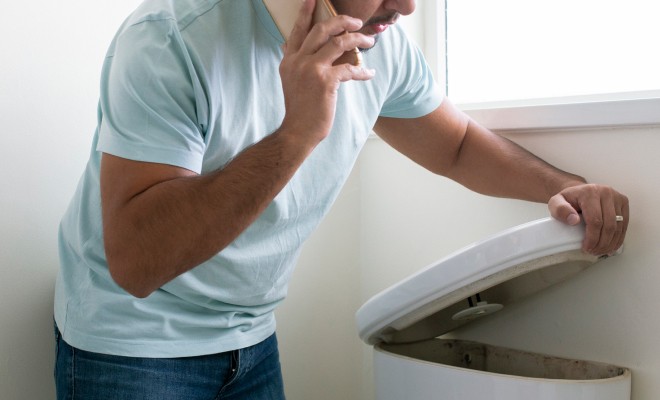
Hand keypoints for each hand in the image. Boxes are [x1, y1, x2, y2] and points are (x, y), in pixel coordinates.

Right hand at [278, 0, 374, 143]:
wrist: (297, 131)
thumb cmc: (299, 109)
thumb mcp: (291, 81)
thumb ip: (296, 63)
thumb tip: (301, 48)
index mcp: (289, 60)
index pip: (298, 30)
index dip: (306, 12)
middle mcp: (298, 61)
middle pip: (322, 29)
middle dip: (343, 21)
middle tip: (357, 22)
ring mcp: (312, 70)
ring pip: (339, 43)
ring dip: (358, 40)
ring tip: (369, 41)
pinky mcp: (326, 82)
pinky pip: (350, 68)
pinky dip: (363, 71)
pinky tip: (370, 74)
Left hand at [548, 184, 628, 255]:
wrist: (579, 191)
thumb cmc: (568, 199)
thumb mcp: (556, 203)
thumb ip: (560, 210)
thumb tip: (573, 220)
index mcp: (590, 192)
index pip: (595, 220)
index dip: (592, 238)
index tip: (586, 247)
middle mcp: (606, 193)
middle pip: (609, 225)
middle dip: (602, 243)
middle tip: (593, 252)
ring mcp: (617, 197)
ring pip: (619, 226)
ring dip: (611, 243)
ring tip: (600, 251)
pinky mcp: (623, 203)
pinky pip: (624, 224)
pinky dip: (618, 238)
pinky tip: (610, 246)